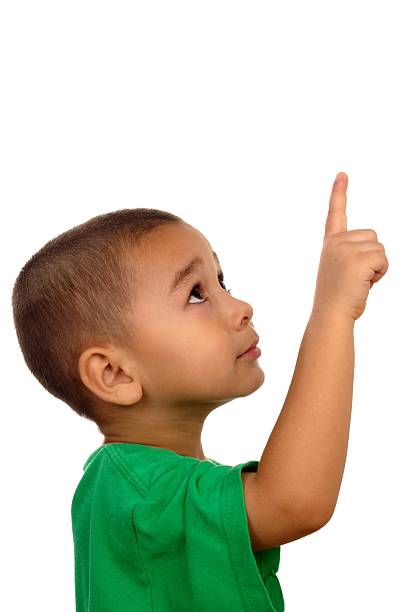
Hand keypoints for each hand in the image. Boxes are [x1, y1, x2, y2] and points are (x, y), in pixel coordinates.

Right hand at [311, 172, 388, 320]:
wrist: (331, 314)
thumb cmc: (338, 298)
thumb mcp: (341, 269)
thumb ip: (353, 254)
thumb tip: (375, 254)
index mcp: (331, 244)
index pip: (336, 213)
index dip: (339, 193)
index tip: (342, 175)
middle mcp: (336, 242)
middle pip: (372, 236)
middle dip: (373, 256)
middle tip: (356, 277)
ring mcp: (345, 249)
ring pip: (380, 248)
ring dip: (377, 267)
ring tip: (359, 281)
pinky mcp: (357, 259)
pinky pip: (383, 259)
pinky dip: (380, 273)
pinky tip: (364, 283)